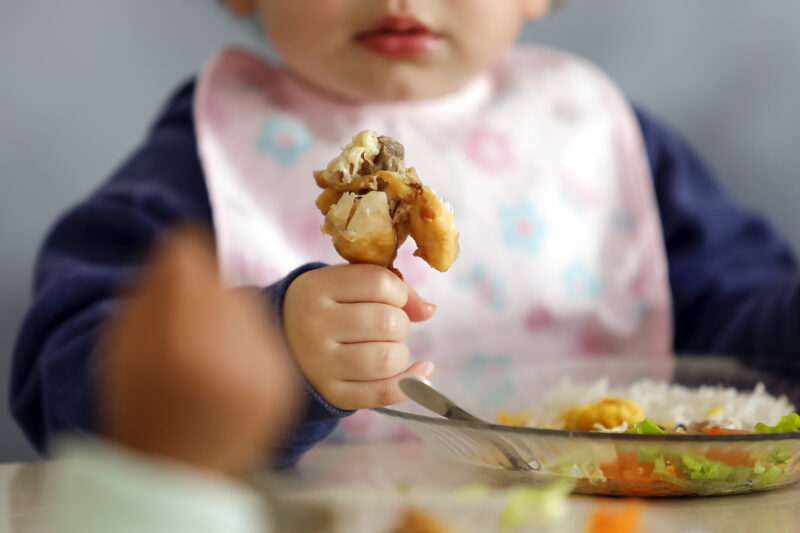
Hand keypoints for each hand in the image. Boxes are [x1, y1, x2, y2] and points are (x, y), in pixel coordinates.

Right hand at [100, 226, 299, 476]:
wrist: (177, 470)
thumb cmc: (139, 402)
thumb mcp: (123, 344)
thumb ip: (151, 289)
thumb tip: (184, 240)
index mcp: (178, 343)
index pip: (190, 259)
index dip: (182, 256)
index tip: (178, 263)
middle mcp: (229, 353)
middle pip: (222, 284)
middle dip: (204, 292)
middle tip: (188, 320)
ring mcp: (265, 371)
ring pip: (250, 308)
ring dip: (230, 316)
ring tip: (209, 350)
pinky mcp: (286, 385)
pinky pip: (268, 336)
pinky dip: (249, 342)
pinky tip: (230, 365)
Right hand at [282, 264, 435, 410]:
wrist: (281, 345)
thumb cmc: (324, 308)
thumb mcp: (343, 284)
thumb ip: (388, 286)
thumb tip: (428, 310)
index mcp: (315, 289)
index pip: (378, 283)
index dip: (398, 291)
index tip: (392, 298)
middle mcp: (313, 326)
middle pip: (387, 321)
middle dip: (400, 323)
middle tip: (387, 326)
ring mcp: (320, 364)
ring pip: (388, 359)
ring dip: (401, 353)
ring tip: (388, 348)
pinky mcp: (332, 394)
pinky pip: (383, 393)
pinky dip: (411, 383)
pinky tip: (420, 372)